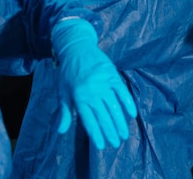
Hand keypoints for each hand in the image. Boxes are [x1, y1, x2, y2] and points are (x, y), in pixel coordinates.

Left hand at [51, 18, 137, 149]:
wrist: (76, 48)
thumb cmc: (68, 73)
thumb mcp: (63, 92)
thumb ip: (64, 112)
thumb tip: (60, 131)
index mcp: (78, 97)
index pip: (88, 120)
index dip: (96, 134)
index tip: (101, 145)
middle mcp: (91, 91)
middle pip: (103, 116)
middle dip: (110, 132)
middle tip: (116, 143)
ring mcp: (103, 82)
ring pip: (114, 107)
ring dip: (120, 122)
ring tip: (124, 135)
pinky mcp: (112, 74)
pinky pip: (122, 91)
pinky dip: (128, 103)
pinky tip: (132, 114)